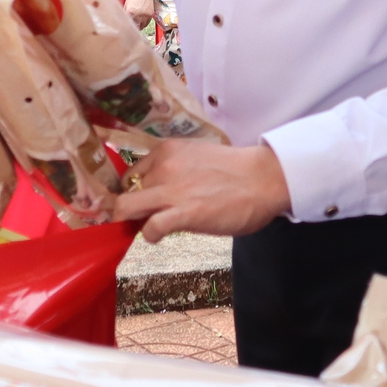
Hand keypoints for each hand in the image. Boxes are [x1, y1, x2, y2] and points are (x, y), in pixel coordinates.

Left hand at [112, 139, 290, 240]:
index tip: (141, 201)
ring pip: (125, 207)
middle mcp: (163, 166)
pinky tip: (161, 235)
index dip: (132, 191)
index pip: (131, 173)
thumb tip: (163, 188)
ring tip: (150, 226)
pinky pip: (150, 228)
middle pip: (123, 192)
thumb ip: (176, 169)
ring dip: (133, 221)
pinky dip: (150, 235)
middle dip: (126, 208)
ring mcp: (171, 190)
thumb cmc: (236, 170)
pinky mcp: (183, 213)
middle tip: (140, 218)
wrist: (264, 178)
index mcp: (167, 150)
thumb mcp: (197, 157)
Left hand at [124, 0, 157, 24]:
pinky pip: (147, 23)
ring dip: (138, 26)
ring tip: (136, 24)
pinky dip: (144, 23)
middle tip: (130, 27)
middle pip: (135, 27)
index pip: (127, 24)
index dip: (126, 26)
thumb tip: (122, 19)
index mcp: (130, 12)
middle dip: (132, 27)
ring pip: (141, 26)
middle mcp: (138, 15)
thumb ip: (125, 12)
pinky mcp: (150, 15)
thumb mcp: (126, 3)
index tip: (125, 27)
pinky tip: (141, 22)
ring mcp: (145, 16)